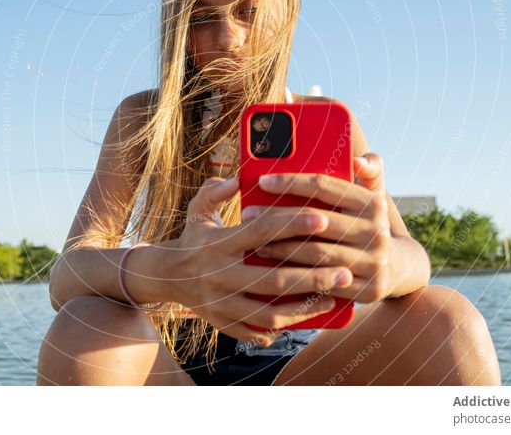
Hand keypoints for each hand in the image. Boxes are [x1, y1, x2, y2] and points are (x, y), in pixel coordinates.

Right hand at [162, 176, 352, 345]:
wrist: (164, 276)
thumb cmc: (193, 237)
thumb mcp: (198, 209)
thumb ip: (215, 190)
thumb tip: (238, 178)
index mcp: (217, 243)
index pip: (261, 231)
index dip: (294, 224)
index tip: (323, 219)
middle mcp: (219, 275)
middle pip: (274, 279)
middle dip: (313, 276)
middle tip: (345, 271)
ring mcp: (221, 304)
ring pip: (270, 313)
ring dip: (305, 308)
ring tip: (332, 297)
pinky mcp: (223, 324)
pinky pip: (258, 332)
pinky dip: (283, 327)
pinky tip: (305, 317)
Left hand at [243, 152, 394, 303]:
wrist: (399, 267)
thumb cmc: (369, 222)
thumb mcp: (373, 194)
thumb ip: (369, 170)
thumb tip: (357, 159)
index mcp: (373, 203)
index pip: (325, 186)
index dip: (291, 182)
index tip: (262, 181)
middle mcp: (376, 232)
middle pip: (315, 221)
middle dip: (277, 216)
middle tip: (247, 213)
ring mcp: (373, 263)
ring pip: (315, 254)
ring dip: (280, 248)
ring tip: (254, 241)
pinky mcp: (367, 291)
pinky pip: (323, 283)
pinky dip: (296, 276)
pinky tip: (274, 270)